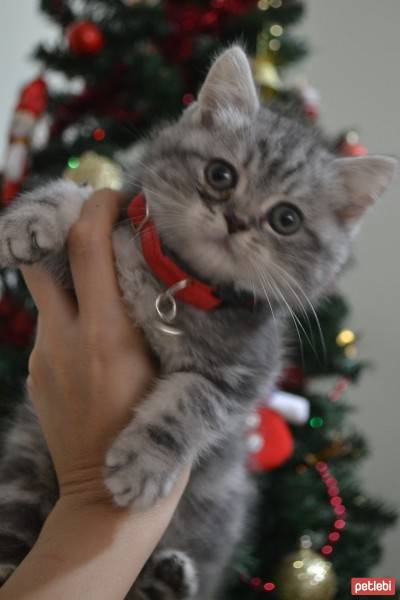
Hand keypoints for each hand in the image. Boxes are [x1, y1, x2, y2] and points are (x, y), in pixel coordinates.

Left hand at [22, 189, 155, 501]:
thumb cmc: (155, 436)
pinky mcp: (37, 375)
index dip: (96, 209)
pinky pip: (51, 328)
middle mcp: (66, 338)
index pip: (86, 246)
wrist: (106, 498)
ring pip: (48, 293)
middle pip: (42, 257)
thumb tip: (151, 283)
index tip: (115, 197)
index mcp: (107, 334)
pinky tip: (97, 338)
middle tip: (93, 219)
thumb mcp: (170, 374)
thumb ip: (152, 327)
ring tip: (104, 281)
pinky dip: (71, 314)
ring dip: (71, 273)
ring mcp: (45, 357)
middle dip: (61, 226)